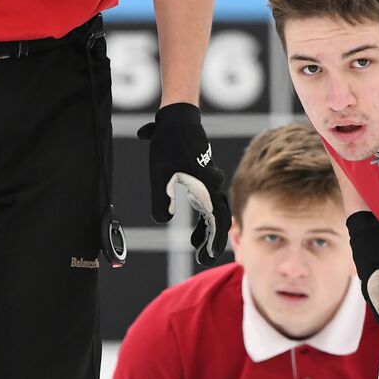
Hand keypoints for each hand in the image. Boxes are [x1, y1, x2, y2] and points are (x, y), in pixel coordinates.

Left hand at [138, 103, 230, 265]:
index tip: (207, 256)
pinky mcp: (204, 180)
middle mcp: (212, 186)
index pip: (216, 219)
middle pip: (219, 219)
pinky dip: (204, 219)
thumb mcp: (160, 173)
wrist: (178, 119)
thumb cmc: (169, 144)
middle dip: (212, 241)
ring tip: (197, 247)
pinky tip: (195, 230)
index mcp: (205, 187)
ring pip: (214, 212)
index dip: (213, 240)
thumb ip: (161, 199)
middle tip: (204, 259)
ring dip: (207, 231)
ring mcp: (210, 183)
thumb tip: (163, 219)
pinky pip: (209, 204)